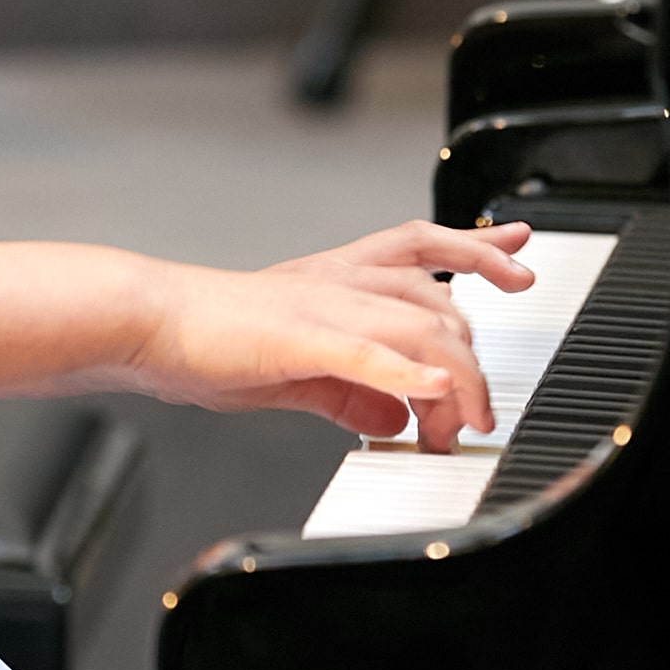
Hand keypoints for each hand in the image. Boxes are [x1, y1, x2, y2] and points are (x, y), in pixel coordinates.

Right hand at [131, 221, 536, 443]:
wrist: (151, 320)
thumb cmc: (211, 339)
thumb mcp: (299, 369)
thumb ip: (352, 392)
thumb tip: (394, 420)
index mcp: (338, 277)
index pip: (426, 246)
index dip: (479, 246)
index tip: (518, 254)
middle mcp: (342, 280)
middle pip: (442, 302)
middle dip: (474, 361)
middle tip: (478, 416)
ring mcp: (325, 305)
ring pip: (420, 324)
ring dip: (456, 378)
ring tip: (467, 423)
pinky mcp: (301, 337)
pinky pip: (368, 351)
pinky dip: (408, 371)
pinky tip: (433, 391)